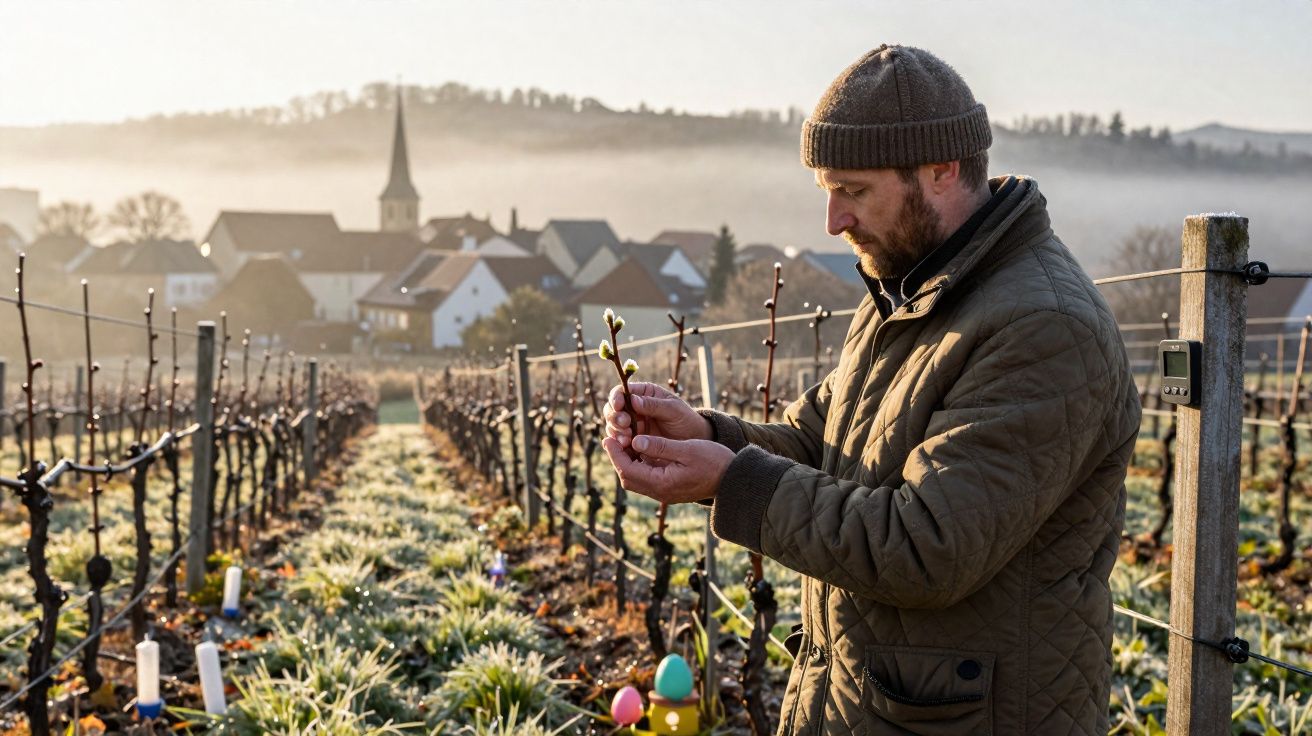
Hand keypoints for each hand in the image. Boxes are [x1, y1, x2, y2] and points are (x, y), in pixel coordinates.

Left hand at [602, 434, 734, 503]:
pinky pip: (646, 478)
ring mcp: (665, 492)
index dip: (615, 454)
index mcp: (662, 483)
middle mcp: (660, 492)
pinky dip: (638, 464)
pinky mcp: (670, 488)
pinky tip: (639, 449)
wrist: (734, 479)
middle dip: (617, 458)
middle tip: (611, 438)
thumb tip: (636, 441)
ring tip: (623, 441)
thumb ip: (661, 446)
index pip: (628, 470)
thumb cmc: (714, 462)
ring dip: (626, 462)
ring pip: (636, 479)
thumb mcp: (687, 449)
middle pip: (628, 478)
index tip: (608, 438)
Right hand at [604, 381, 711, 449]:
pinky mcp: (633, 439)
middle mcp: (634, 407)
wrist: (694, 440)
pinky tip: (626, 446)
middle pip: (613, 408)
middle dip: (615, 416)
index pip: (622, 391)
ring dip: (616, 431)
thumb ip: (654, 405)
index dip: (616, 397)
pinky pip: (620, 439)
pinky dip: (619, 442)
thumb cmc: (686, 420)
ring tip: (626, 438)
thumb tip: (632, 400)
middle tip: (625, 424)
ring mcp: (632, 424)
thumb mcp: (673, 410)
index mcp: (644, 393)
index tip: (619, 406)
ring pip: (613, 425)